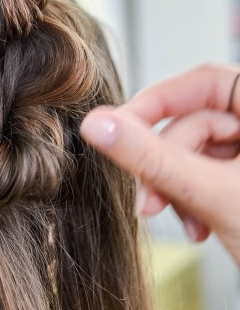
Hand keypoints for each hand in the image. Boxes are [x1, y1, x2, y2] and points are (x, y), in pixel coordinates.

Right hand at [79, 64, 239, 265]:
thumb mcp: (212, 194)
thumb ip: (152, 157)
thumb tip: (98, 125)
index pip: (205, 82)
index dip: (155, 104)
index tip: (116, 128)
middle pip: (197, 122)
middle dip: (168, 166)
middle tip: (149, 201)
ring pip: (199, 153)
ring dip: (181, 189)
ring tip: (187, 223)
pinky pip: (211, 175)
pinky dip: (197, 200)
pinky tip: (200, 227)